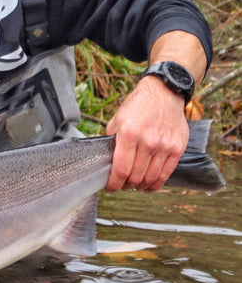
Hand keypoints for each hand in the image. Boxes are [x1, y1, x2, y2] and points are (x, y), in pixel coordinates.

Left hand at [105, 76, 188, 192]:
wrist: (164, 94)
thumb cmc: (137, 107)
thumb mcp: (117, 120)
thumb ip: (111, 141)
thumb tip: (105, 161)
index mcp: (129, 134)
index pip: (121, 169)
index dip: (114, 183)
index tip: (110, 188)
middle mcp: (148, 141)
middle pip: (136, 176)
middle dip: (125, 185)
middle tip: (121, 185)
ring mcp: (164, 146)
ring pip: (150, 178)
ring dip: (140, 186)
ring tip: (133, 185)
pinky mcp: (177, 149)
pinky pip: (166, 174)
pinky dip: (156, 184)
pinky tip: (148, 185)